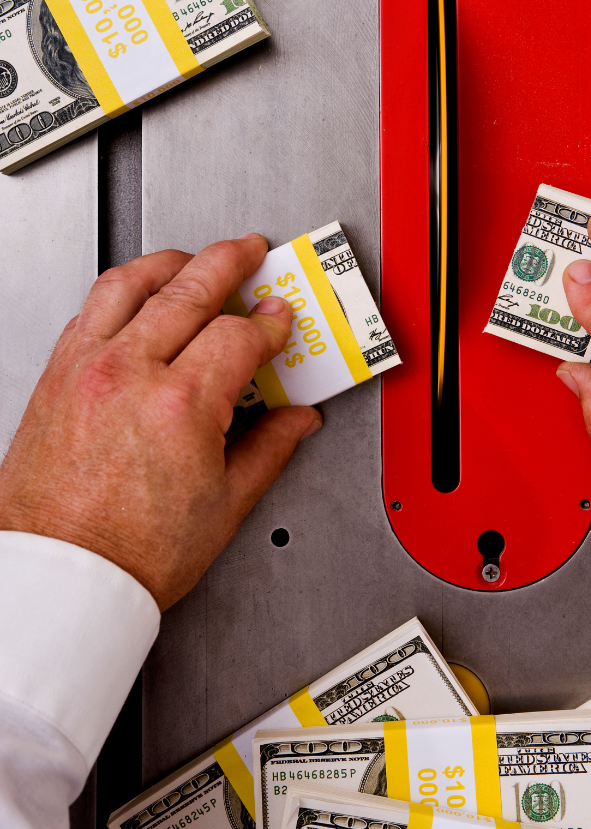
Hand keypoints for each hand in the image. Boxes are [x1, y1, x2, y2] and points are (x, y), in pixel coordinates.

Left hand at [0, 235, 320, 609]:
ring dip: (170, 262)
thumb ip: (269, 449)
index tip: (281, 321)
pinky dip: (122, 292)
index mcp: (180, 405)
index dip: (270, 322)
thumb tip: (296, 421)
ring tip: (194, 259)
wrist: (60, 577)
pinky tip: (140, 299)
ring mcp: (86, 369)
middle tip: (252, 250)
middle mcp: (128, 374)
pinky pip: (90, 310)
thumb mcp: (225, 505)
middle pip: (189, 288)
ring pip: (130, 283)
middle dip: (230, 261)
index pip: (239, 333)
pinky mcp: (55, 376)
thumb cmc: (130, 555)